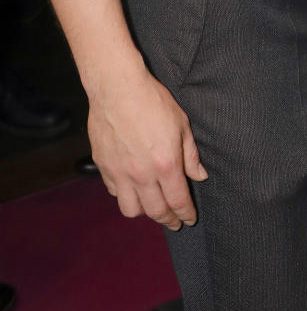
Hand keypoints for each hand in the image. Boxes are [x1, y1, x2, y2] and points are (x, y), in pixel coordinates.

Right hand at [88, 66, 207, 228]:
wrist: (117, 88)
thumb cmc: (153, 102)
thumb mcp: (182, 124)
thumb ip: (190, 155)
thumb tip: (199, 176)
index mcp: (166, 165)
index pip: (178, 201)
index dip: (185, 214)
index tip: (189, 219)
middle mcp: (142, 175)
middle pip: (155, 211)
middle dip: (168, 219)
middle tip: (174, 221)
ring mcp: (120, 173)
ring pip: (131, 209)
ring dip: (144, 212)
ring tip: (152, 206)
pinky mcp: (103, 167)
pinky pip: (114, 192)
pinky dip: (125, 195)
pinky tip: (132, 188)